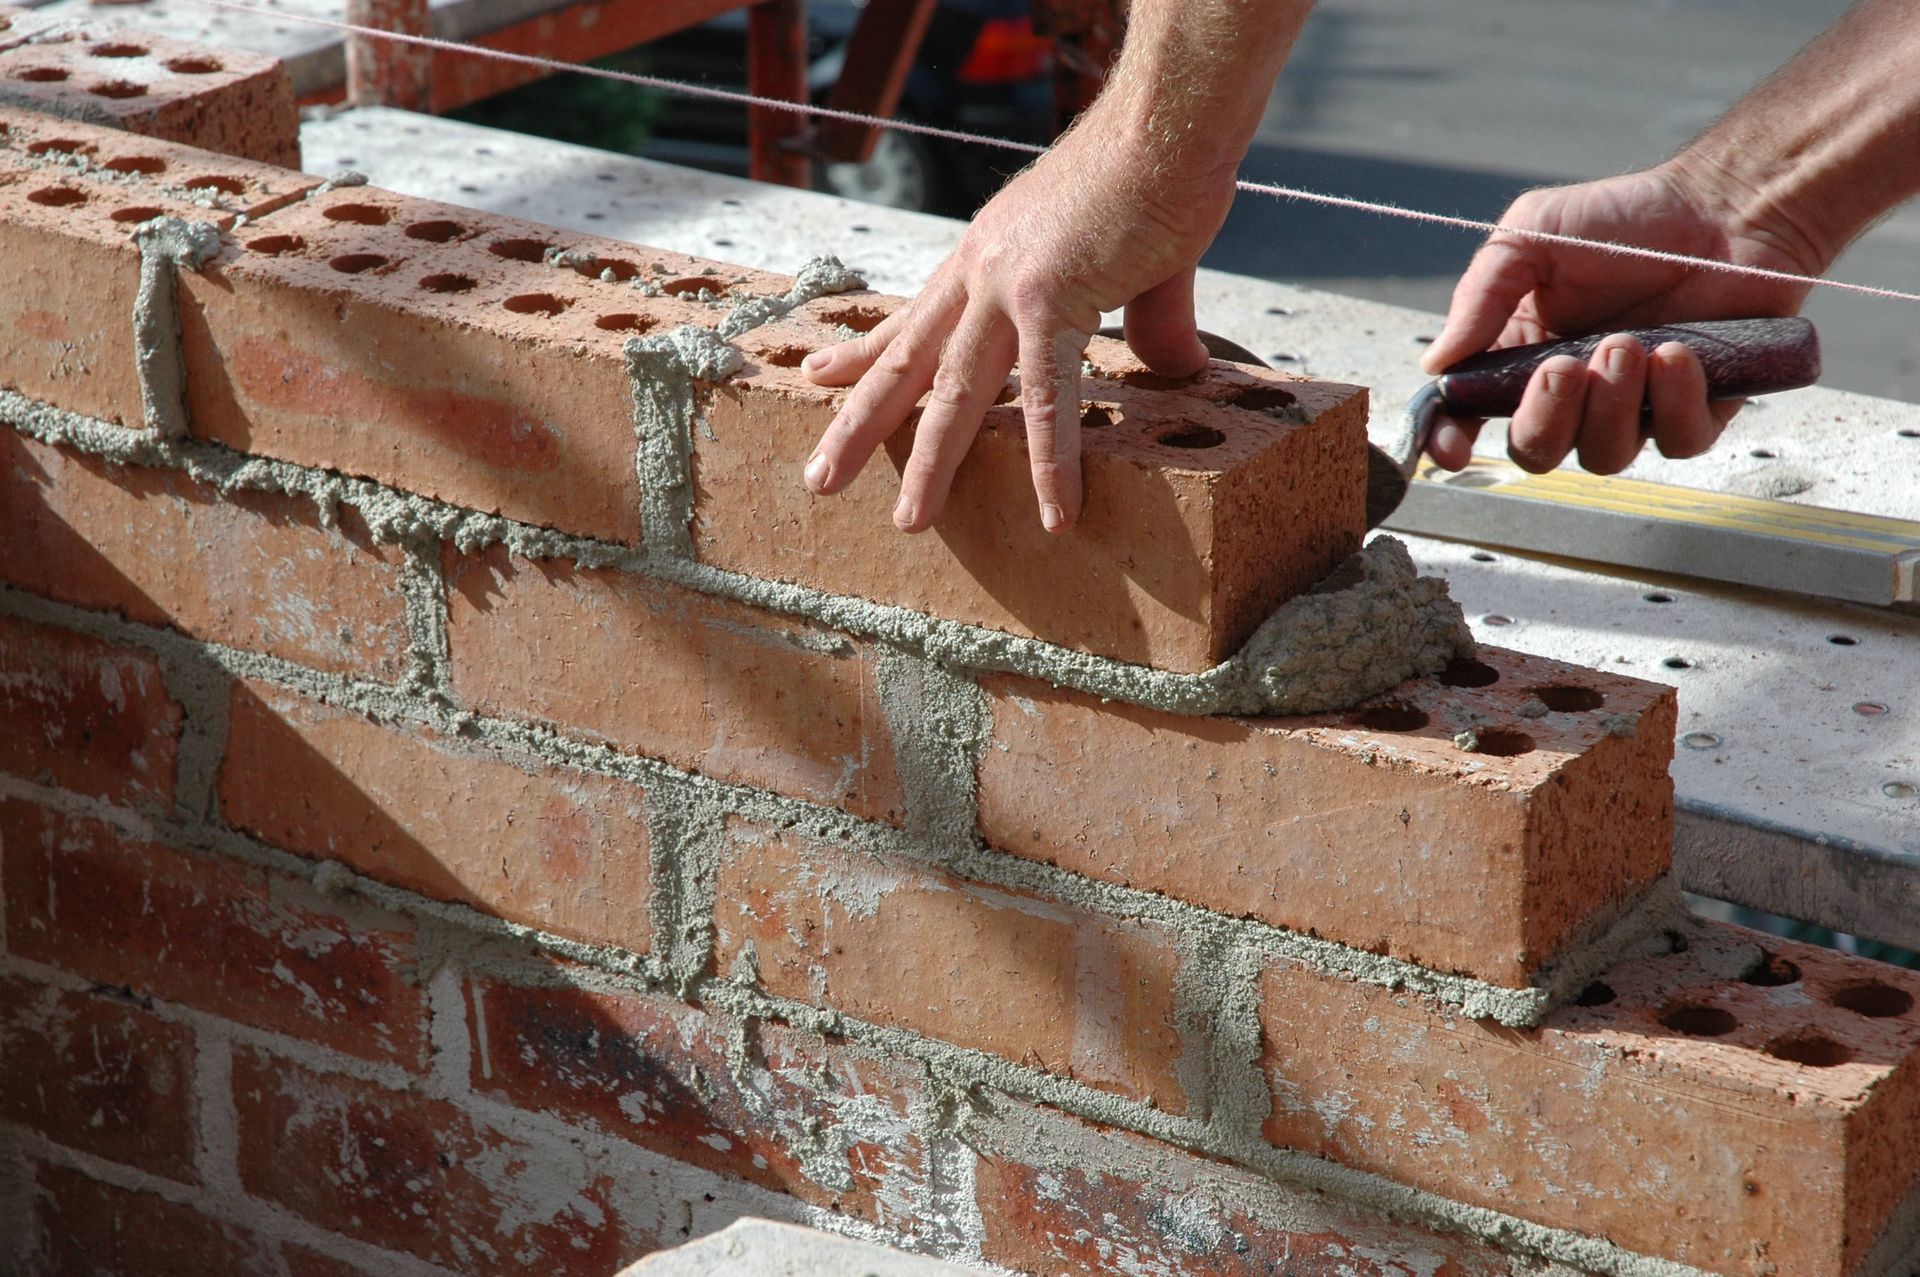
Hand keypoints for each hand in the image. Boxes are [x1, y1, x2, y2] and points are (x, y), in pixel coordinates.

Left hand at [798, 113, 1237, 533]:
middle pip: (907, 361)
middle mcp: (981, 271)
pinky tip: (1057, 514)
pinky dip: (1052, 460)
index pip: (914, 317)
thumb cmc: (1156, 173)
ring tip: (909, 522)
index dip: (863, 352)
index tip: (820, 378)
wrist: (1169, 120)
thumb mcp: (1137, 262)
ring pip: (954, 390)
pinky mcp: (1055, 298)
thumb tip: (1179, 372)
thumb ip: (1147, 325)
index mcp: (987, 255)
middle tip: (817, 478)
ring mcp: (1009, 285)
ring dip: (929, 461)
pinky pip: (1049, 396)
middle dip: (858, 424)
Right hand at [1421, 164, 1816, 473]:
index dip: (1455, 440)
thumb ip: (1480, 297)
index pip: (1473, 417)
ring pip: (1605, 455)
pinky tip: (1678, 353)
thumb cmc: (1627, 217)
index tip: (1455, 446)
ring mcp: (1635, 406)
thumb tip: (1436, 364)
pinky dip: (1674, 401)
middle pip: (1537, 451)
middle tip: (1566, 366)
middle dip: (1546, 418)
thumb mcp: (1532, 235)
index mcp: (1521, 356)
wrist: (1727, 206)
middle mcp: (1574, 393)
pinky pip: (1677, 441)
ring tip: (1630, 343)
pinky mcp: (1698, 408)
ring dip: (1611, 405)